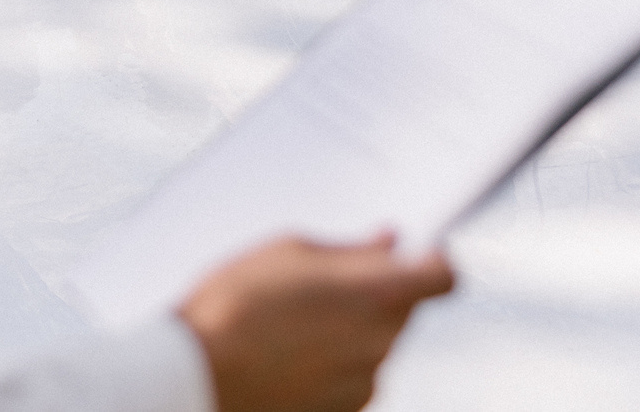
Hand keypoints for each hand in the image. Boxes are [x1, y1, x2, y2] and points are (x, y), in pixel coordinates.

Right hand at [178, 233, 454, 411]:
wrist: (196, 375)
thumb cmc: (235, 306)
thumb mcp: (289, 251)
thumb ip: (350, 249)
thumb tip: (387, 244)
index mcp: (376, 295)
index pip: (442, 276)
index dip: (432, 258)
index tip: (415, 250)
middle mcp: (380, 344)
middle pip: (405, 308)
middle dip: (378, 289)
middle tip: (326, 279)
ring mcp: (362, 383)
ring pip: (377, 341)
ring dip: (353, 326)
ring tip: (294, 317)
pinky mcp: (343, 410)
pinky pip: (354, 373)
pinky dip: (335, 359)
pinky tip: (291, 348)